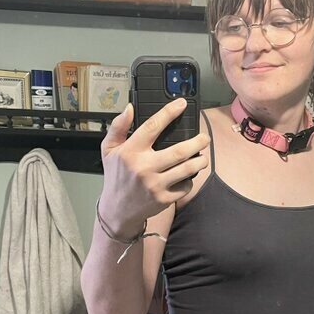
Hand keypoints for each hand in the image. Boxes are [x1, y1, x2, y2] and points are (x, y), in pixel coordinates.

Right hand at [99, 98, 209, 235]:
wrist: (117, 209)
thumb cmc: (116, 176)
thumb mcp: (109, 149)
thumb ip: (118, 127)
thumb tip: (130, 108)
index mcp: (131, 151)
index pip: (153, 126)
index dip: (169, 112)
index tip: (181, 104)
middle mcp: (144, 167)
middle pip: (180, 151)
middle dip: (198, 142)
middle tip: (204, 138)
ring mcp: (155, 184)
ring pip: (187, 169)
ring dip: (200, 161)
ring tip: (202, 157)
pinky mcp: (163, 199)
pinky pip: (185, 186)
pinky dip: (190, 179)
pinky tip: (188, 175)